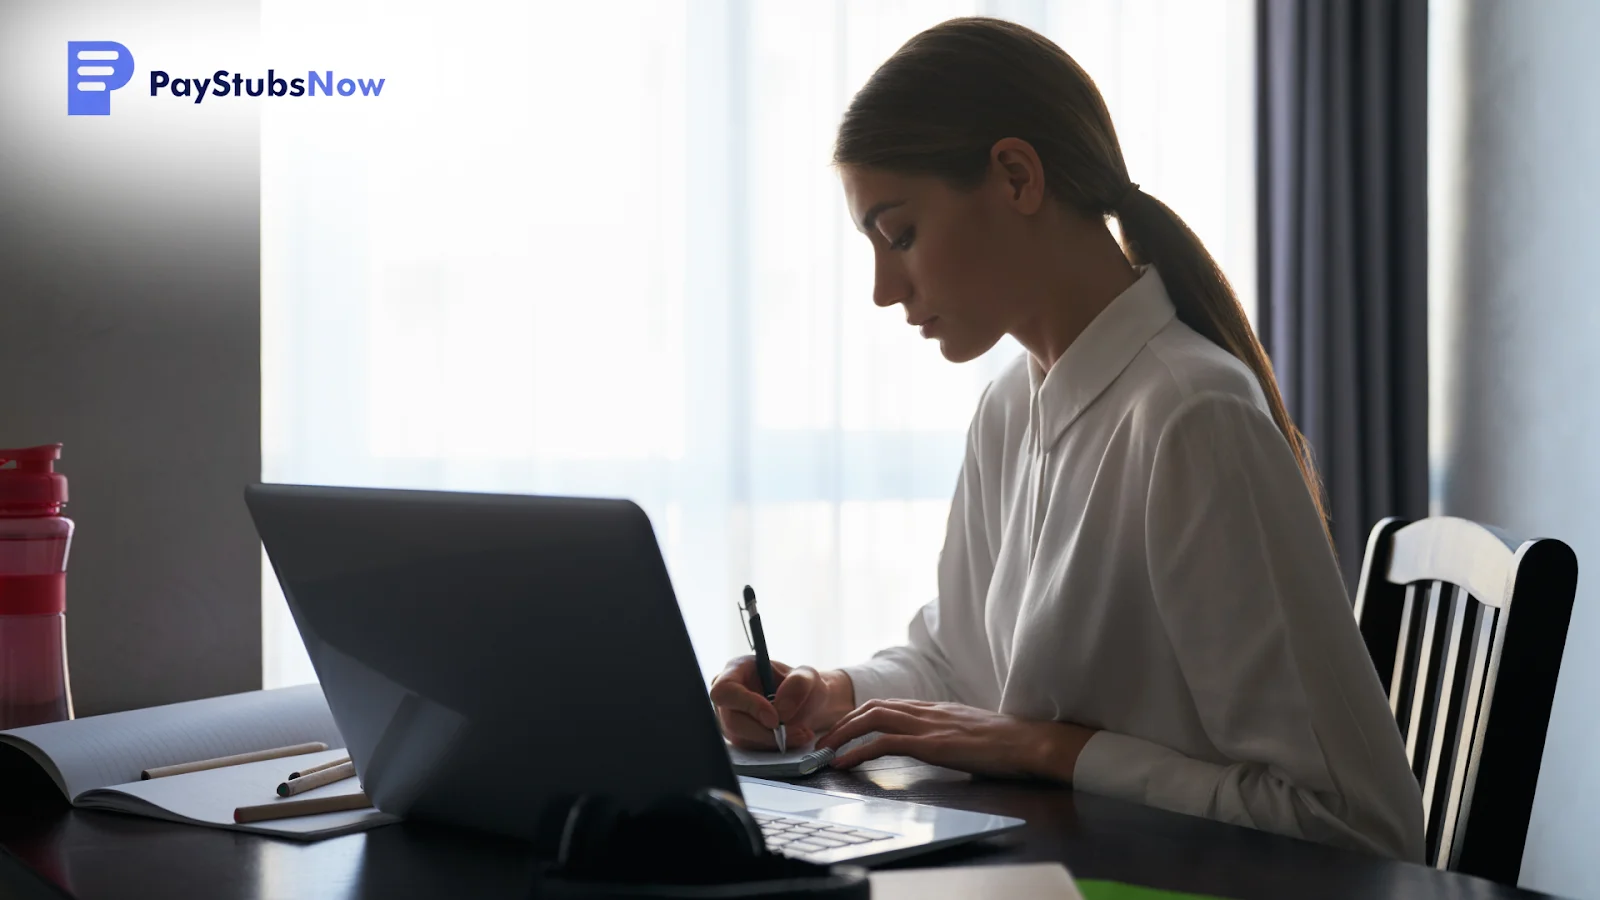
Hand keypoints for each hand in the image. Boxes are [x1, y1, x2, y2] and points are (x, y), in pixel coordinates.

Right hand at [709, 656, 855, 749]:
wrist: (806, 704)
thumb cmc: (802, 684)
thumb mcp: (808, 676)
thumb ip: (798, 685)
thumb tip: (780, 711)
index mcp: (736, 670)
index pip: (725, 690)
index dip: (747, 705)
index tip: (774, 719)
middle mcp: (728, 696)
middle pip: (733, 721)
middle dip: (766, 732)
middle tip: (798, 732)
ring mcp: (731, 719)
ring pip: (744, 739)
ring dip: (775, 741)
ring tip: (802, 733)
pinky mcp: (740, 738)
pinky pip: (752, 750)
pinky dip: (776, 747)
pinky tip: (795, 738)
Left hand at [815, 699, 1098, 781]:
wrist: (1030, 742)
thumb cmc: (1006, 742)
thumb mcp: (967, 732)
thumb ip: (946, 733)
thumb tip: (934, 744)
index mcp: (934, 707)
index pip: (886, 703)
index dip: (858, 714)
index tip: (841, 728)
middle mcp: (926, 710)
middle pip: (872, 706)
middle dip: (842, 721)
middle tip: (822, 739)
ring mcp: (928, 725)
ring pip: (872, 718)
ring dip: (842, 733)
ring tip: (824, 750)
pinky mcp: (932, 744)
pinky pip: (885, 743)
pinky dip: (858, 750)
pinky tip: (844, 762)